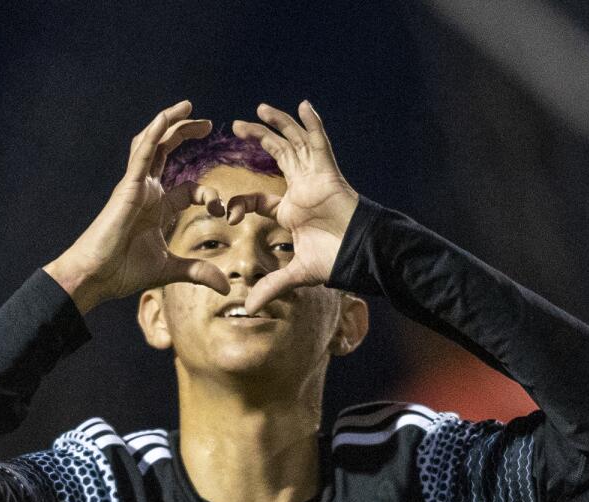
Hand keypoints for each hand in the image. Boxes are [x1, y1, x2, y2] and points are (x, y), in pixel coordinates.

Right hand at [44, 100, 230, 312]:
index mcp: (158, 206)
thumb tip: (225, 286)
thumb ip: (198, 271)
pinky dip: (154, 133)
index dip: (210, 194)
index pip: (190, 188)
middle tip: (209, 124)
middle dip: (186, 134)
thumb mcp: (170, 269)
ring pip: (153, 143)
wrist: (96, 276)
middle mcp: (147, 190)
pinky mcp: (128, 186)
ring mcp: (136, 185)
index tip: (223, 211)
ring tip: (187, 107)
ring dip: (169, 123)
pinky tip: (167, 117)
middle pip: (167, 151)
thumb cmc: (124, 271)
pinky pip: (142, 153)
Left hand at [229, 100, 358, 313]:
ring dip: (277, 125)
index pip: (259, 198)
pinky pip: (320, 142)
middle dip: (258, 140)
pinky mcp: (328, 172)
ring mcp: (315, 178)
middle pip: (277, 156)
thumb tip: (249, 308)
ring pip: (294, 143)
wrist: (361, 254)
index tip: (226, 214)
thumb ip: (272, 286)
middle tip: (235, 127)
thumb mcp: (295, 273)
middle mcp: (301, 189)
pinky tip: (304, 105)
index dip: (240, 202)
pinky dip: (313, 124)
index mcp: (290, 210)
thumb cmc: (336, 260)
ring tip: (258, 110)